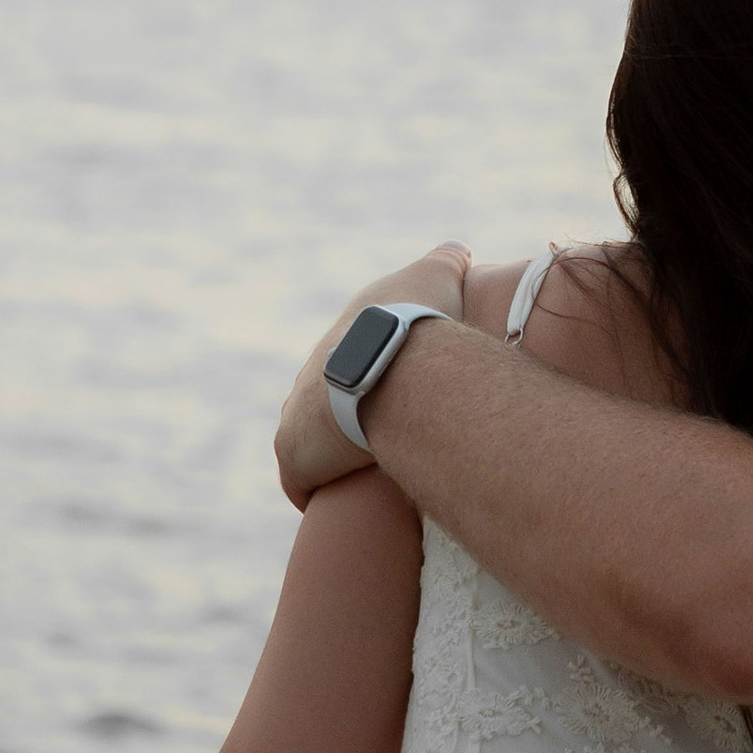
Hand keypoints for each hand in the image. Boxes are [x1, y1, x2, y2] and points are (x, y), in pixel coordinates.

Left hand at [275, 247, 468, 509]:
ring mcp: (296, 414)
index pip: (350, 358)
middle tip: (389, 441)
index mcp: (341, 337)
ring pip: (312, 441)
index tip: (399, 398)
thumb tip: (459, 250)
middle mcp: (309, 371)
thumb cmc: (417, 323)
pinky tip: (347, 502)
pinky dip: (318, 489)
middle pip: (325, 400)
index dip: (374, 377)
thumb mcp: (436, 276)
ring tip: (372, 475)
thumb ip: (447, 260)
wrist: (390, 366)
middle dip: (350, 418)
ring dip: (334, 456)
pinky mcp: (293, 453)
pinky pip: (301, 480)